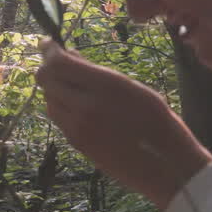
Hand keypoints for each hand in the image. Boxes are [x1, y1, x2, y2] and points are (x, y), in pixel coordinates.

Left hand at [35, 40, 211, 209]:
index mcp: (104, 87)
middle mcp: (85, 107)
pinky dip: (60, 105)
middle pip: (45, 79)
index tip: (49, 43)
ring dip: (54, 87)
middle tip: (60, 62)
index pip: (58, 63)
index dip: (49, 50)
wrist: (166, 168)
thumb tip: (71, 56)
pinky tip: (78, 104)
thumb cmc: (159, 122)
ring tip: (74, 84)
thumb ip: (98, 72)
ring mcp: (77, 128)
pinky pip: (57, 117)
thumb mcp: (134, 88)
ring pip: (48, 98)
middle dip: (49, 67)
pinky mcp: (76, 143)